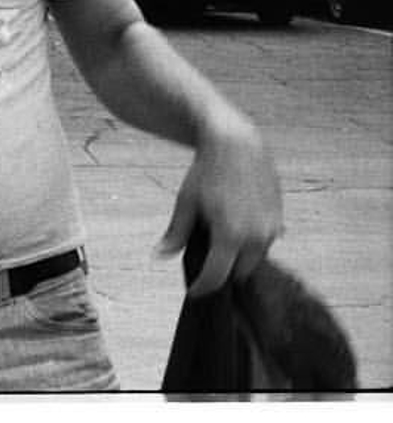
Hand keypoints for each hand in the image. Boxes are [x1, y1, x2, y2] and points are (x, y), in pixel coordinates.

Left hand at [158, 115, 282, 296]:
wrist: (238, 145)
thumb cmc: (207, 173)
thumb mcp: (186, 202)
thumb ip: (176, 233)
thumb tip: (158, 256)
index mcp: (230, 235)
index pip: (217, 276)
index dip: (203, 288)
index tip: (194, 292)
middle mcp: (256, 237)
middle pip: (239, 273)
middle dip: (223, 272)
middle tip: (205, 265)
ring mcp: (272, 229)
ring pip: (255, 259)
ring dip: (239, 258)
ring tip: (219, 243)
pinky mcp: (280, 220)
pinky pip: (265, 244)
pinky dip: (251, 244)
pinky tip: (236, 229)